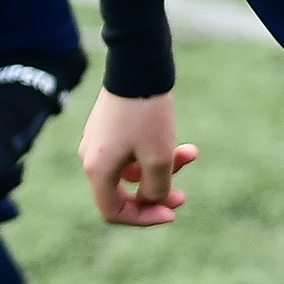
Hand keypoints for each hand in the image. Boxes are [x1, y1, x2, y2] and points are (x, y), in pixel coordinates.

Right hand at [78, 89, 197, 227]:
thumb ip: (156, 188)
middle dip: (157, 194)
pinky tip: (182, 143)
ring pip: (134, 170)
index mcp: (98, 169)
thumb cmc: (147, 114)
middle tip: (184, 194)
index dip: (144, 218)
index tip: (172, 212)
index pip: (114, 211)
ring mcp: (99, 141)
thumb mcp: (159, 157)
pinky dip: (155, 151)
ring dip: (163, 167)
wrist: (138, 65)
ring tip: (191, 153)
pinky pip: (132, 152)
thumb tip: (152, 199)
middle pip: (125, 192)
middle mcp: (92, 158)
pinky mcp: (110, 127)